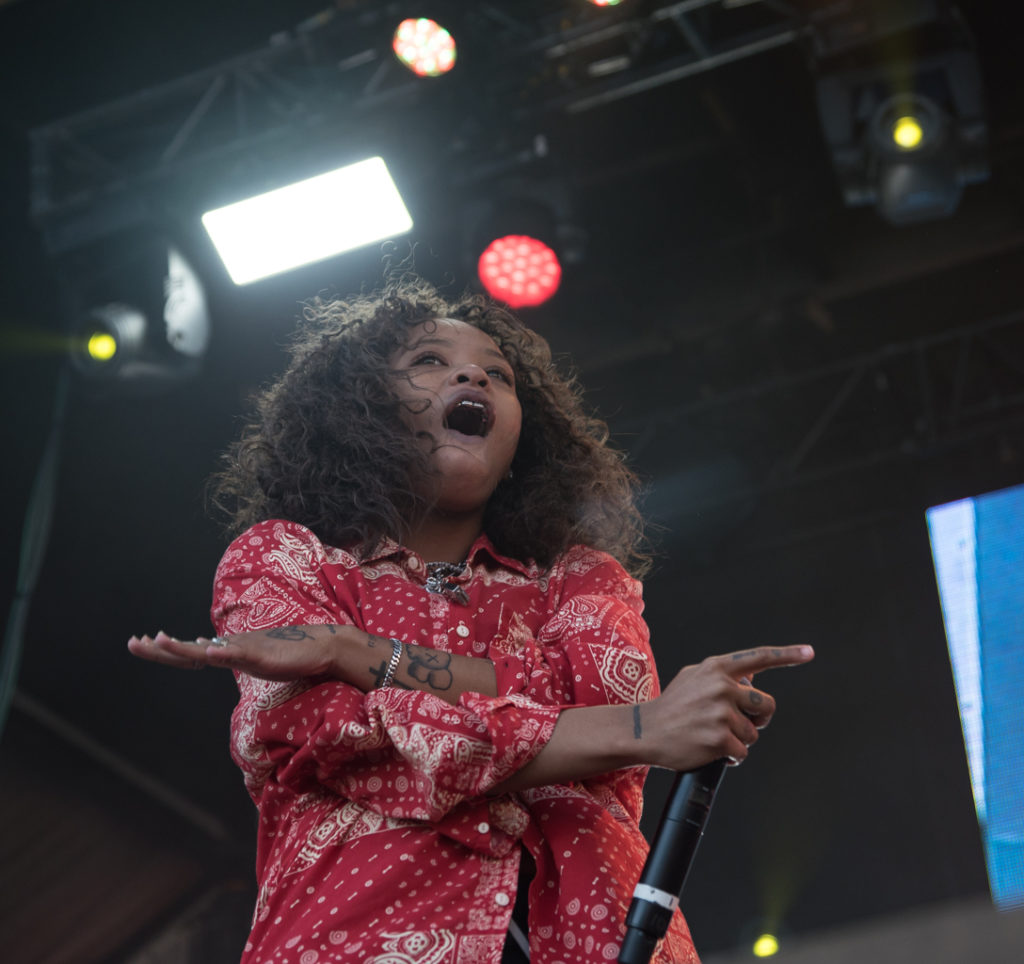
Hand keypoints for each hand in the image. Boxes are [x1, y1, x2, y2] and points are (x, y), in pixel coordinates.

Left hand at [127, 627, 355, 681]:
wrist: (321, 647)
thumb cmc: (289, 654)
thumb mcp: (252, 660)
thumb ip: (229, 655)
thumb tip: (204, 648)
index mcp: (226, 651)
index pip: (188, 653)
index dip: (164, 650)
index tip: (140, 642)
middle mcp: (231, 647)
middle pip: (189, 651)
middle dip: (160, 648)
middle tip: (132, 642)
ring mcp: (246, 650)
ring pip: (209, 650)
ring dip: (183, 647)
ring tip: (158, 641)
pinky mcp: (262, 655)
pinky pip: (239, 655)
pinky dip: (222, 652)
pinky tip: (208, 650)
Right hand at [642, 645, 813, 770]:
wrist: (646, 730)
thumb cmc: (672, 705)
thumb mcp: (693, 677)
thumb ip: (721, 675)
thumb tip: (750, 676)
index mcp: (717, 668)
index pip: (759, 658)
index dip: (787, 655)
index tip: (809, 652)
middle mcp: (722, 687)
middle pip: (766, 705)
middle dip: (758, 718)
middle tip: (740, 723)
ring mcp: (721, 713)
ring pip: (754, 733)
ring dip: (739, 739)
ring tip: (714, 735)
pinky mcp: (719, 738)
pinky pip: (742, 751)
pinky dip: (732, 755)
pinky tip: (713, 750)